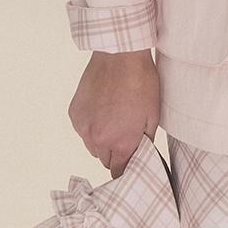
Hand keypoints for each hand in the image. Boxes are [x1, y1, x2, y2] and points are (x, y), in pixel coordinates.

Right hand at [67, 49, 159, 177]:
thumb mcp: (153, 115)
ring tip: (113, 117)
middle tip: (124, 133)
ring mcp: (83, 126)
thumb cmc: (141, 82)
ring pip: (92, 146)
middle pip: (105, 159)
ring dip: (101, 139)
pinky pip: (83, 130)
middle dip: (114, 152)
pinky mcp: (74, 114)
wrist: (119, 55)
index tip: (129, 163)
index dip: (125, 168)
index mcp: (120, 142)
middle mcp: (98, 139)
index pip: (119, 171)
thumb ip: (145, 142)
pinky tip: (101, 108)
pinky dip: (91, 124)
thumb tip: (141, 155)